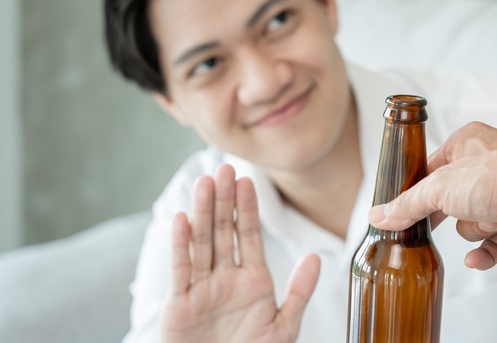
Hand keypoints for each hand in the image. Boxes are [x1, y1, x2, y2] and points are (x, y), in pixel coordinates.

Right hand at [160, 164, 320, 342]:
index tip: (248, 181)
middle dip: (224, 200)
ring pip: (202, 243)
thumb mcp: (283, 327)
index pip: (250, 236)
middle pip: (223, 231)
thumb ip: (299, 292)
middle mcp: (225, 278)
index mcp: (252, 280)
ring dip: (202, 212)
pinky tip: (182, 219)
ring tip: (205, 183)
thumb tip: (317, 258)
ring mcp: (201, 288)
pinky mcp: (179, 303)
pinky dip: (180, 245)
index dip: (248, 209)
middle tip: (224, 169)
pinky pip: (181, 270)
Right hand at [368, 122, 496, 269]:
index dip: (417, 192)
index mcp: (465, 144)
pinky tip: (476, 259)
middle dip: (449, 215)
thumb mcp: (440, 188)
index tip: (404, 211)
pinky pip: (493, 244)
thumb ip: (407, 205)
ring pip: (470, 224)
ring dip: (475, 228)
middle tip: (434, 225)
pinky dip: (486, 252)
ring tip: (491, 219)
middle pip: (448, 200)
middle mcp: (485, 166)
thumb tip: (377, 216)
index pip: (430, 170)